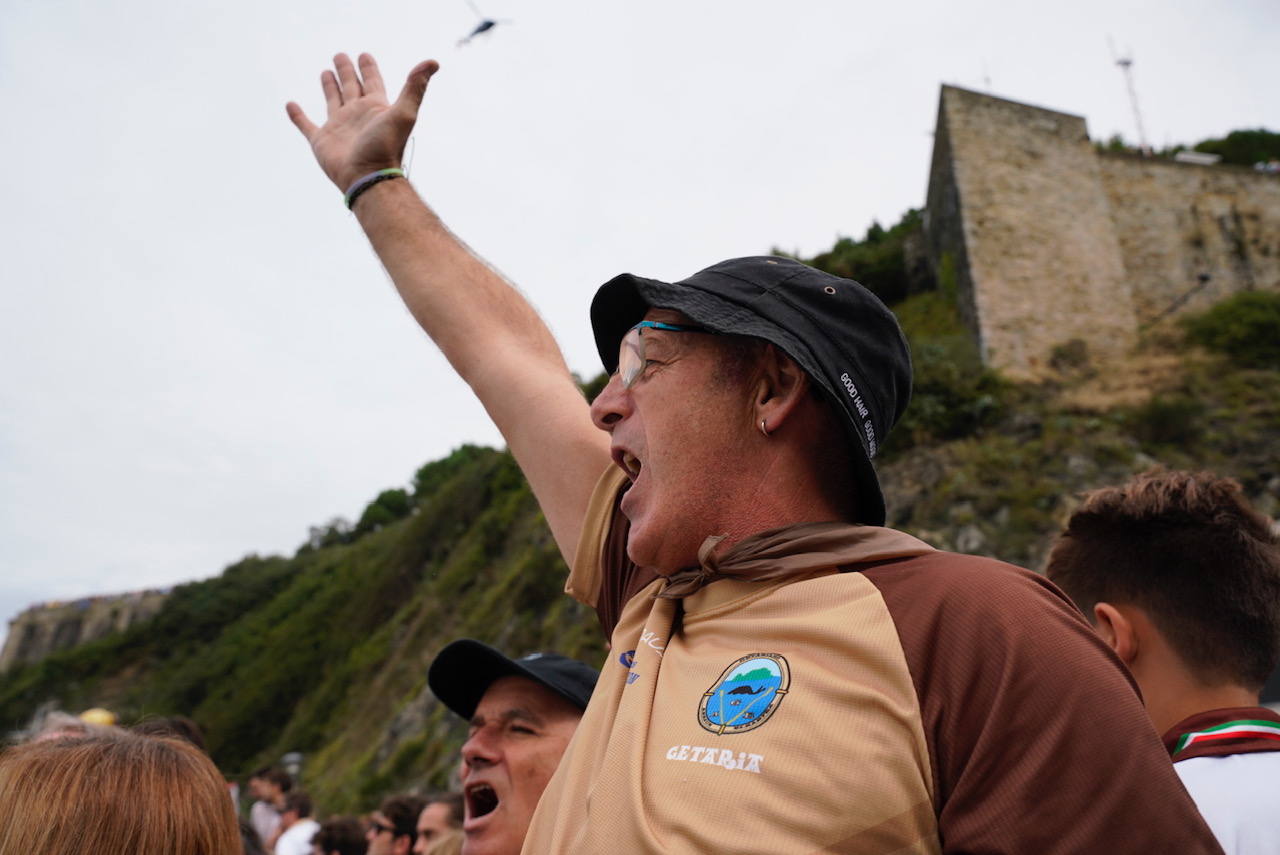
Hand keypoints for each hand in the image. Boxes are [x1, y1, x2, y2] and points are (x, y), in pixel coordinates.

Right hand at [286, 53, 438, 191]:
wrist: (368, 177)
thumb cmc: (387, 147)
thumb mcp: (405, 112)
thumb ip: (415, 86)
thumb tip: (433, 61)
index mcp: (375, 108)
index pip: (372, 82)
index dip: (369, 68)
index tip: (364, 55)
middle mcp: (357, 115)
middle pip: (351, 87)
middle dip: (346, 71)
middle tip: (340, 55)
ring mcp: (339, 127)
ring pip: (332, 100)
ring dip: (329, 86)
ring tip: (325, 71)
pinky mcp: (321, 140)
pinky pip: (306, 124)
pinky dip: (298, 115)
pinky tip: (291, 104)